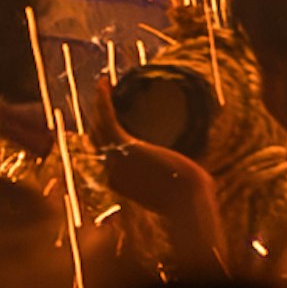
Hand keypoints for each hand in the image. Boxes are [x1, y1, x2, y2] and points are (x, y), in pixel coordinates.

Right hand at [97, 93, 226, 260]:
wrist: (188, 202)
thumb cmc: (189, 196)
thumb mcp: (173, 181)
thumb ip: (168, 170)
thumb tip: (188, 156)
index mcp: (121, 182)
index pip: (106, 156)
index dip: (105, 137)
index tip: (111, 120)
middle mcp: (112, 172)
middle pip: (97, 140)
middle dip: (97, 118)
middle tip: (103, 98)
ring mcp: (115, 160)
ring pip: (98, 127)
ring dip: (98, 104)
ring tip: (103, 85)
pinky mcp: (124, 146)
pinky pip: (107, 119)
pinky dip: (104, 101)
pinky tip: (104, 85)